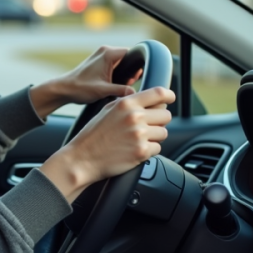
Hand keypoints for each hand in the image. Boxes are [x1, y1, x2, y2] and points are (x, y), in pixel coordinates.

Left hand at [28, 46, 138, 119]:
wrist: (64, 89)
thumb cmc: (80, 88)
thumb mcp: (103, 91)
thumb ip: (121, 90)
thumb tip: (135, 94)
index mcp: (108, 54)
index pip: (132, 54)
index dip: (135, 67)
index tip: (133, 79)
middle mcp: (105, 50)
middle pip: (128, 58)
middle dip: (130, 71)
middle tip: (126, 84)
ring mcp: (101, 55)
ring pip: (122, 61)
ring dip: (123, 73)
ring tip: (118, 85)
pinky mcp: (99, 61)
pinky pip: (114, 63)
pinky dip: (117, 72)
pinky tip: (113, 84)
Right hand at [40, 87, 175, 201]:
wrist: (82, 158)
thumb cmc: (93, 135)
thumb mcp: (108, 110)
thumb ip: (129, 103)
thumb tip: (151, 101)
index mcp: (126, 104)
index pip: (158, 93)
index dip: (168, 95)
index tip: (170, 98)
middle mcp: (134, 117)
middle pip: (165, 115)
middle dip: (158, 121)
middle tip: (145, 127)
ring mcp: (139, 135)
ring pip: (163, 133)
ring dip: (154, 137)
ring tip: (136, 140)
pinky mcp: (142, 152)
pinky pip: (158, 148)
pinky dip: (148, 150)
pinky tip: (133, 150)